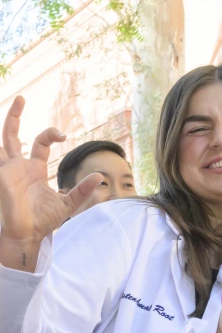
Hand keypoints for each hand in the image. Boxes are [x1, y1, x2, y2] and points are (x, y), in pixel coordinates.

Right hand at [0, 97, 101, 266]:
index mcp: (34, 169)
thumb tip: (100, 176)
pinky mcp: (2, 177)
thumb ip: (82, 189)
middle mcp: (18, 166)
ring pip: (1, 142)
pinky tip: (0, 143)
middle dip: (15, 115)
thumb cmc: (44, 220)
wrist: (29, 235)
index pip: (40, 143)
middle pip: (12, 135)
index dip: (50, 134)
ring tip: (12, 104)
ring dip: (5, 125)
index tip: (63, 134)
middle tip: (22, 97)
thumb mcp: (68, 203)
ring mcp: (7, 171)